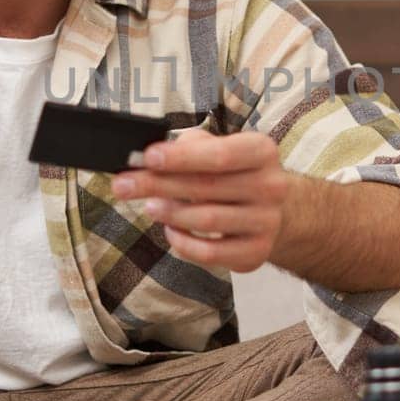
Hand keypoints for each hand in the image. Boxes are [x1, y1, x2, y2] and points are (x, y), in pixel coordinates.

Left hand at [111, 130, 290, 272]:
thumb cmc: (236, 173)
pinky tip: (171, 230)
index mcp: (262, 151)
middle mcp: (271, 186)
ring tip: (149, 206)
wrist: (276, 210)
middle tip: (123, 185)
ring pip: (206, 221)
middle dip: (158, 185)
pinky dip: (183, 243)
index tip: (147, 158)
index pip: (219, 155)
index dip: (181, 158)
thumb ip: (189, 148)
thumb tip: (146, 161)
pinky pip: (210, 253)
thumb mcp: (221, 147)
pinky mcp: (257, 252)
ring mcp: (266, 222)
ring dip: (170, 213)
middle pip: (206, 188)